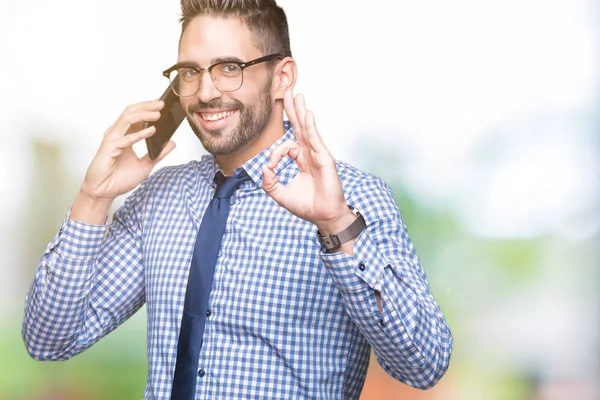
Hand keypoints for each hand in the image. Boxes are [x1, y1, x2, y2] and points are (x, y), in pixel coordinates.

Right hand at [80, 100, 175, 203]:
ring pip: (127, 119)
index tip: (162, 103)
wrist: (105, 192)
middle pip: (131, 112)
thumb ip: (159, 154)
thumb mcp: (146, 165)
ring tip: (158, 114)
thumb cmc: (119, 179)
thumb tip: (172, 142)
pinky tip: (152, 131)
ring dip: (143, 115)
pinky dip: (139, 134)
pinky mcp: (109, 148)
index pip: (137, 116)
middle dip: (147, 106)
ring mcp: (112, 139)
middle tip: (162, 103)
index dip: (148, 108)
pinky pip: (126, 139)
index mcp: (125, 136)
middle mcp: (118, 134)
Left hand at [261, 91, 353, 233]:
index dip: (275, 154)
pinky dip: (312, 127)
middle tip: (289, 92)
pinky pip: (316, 140)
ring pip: (308, 129)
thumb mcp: (280, 194)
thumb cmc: (307, 206)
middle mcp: (310, 154)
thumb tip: (262, 168)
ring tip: (298, 96)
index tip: (271, 167)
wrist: (323, 216)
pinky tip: (308, 115)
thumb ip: (268, 181)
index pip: (286, 146)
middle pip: (300, 128)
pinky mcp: (325, 159)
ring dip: (301, 112)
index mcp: (301, 160)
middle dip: (293, 110)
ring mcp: (318, 155)